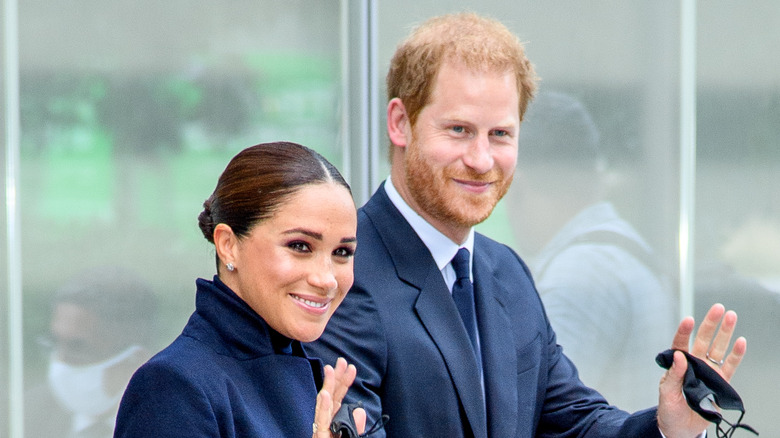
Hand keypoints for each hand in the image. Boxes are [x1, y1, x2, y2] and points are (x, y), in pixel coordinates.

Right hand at [313, 357, 366, 436]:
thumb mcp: (351, 437)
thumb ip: (356, 426)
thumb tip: (360, 410)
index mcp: (334, 420)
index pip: (339, 398)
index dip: (344, 382)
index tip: (351, 368)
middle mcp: (326, 421)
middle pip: (330, 396)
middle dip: (335, 377)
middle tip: (341, 360)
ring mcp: (321, 429)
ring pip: (324, 404)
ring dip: (326, 386)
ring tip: (329, 370)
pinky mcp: (319, 436)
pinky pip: (321, 420)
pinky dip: (322, 407)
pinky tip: (324, 394)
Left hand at [657, 303, 746, 437]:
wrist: (680, 427)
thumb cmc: (669, 409)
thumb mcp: (666, 393)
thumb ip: (673, 375)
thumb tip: (679, 355)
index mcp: (677, 364)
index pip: (680, 343)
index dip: (684, 331)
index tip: (688, 319)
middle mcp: (694, 364)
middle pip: (703, 340)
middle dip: (710, 324)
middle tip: (718, 308)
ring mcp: (708, 372)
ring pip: (717, 349)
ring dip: (725, 333)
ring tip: (731, 316)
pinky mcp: (720, 382)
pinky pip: (730, 366)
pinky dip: (736, 355)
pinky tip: (741, 341)